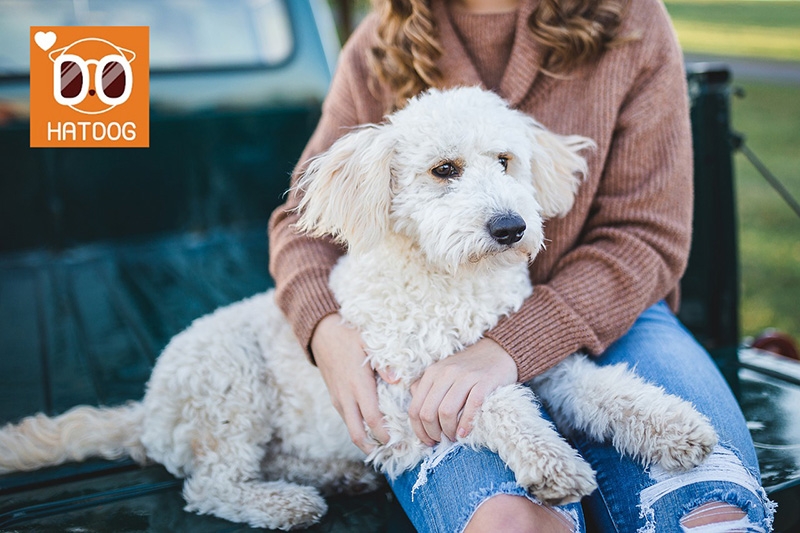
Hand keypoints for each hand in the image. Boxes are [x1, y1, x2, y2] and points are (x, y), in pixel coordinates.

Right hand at [310, 313, 391, 453]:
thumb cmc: (349, 336)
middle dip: (373, 447)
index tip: (399, 442)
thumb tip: (398, 380)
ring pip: (351, 429)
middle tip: (393, 451)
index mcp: (358, 384)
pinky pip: (348, 419)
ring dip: (366, 440)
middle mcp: (346, 396)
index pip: (372, 418)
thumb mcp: (368, 342)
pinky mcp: (335, 398)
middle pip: (357, 434)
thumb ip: (384, 362)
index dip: (384, 434)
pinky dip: (360, 428)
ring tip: (386, 444)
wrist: (321, 334)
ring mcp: (338, 399)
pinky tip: (373, 428)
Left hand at [408, 338, 516, 445]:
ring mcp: (465, 376)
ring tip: (454, 437)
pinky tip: (465, 432)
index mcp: (432, 373)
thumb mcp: (443, 374)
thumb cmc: (469, 370)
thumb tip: (416, 414)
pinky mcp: (484, 381)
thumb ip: (426, 389)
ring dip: (448, 431)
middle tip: (442, 441)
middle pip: (428, 412)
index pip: (415, 408)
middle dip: (433, 433)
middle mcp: (445, 373)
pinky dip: (466, 424)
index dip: (419, 430)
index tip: (428, 441)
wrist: (499, 352)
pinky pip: (471, 406)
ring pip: (446, 412)